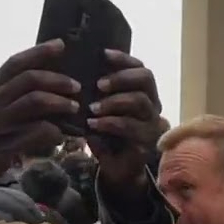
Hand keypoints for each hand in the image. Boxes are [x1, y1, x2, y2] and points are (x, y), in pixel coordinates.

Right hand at [0, 40, 78, 204]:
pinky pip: (38, 132)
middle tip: (75, 86)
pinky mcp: (4, 146)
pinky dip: (54, 132)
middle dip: (58, 80)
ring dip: (61, 103)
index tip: (60, 45)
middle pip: (30, 79)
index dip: (39, 52)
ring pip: (36, 101)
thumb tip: (42, 89)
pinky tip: (59, 136)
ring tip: (73, 108)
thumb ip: (7, 99)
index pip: (15, 63)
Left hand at [87, 49, 162, 198]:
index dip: (123, 59)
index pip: (139, 67)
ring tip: (92, 108)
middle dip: (121, 77)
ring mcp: (152, 123)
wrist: (118, 169)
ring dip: (114, 102)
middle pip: (146, 79)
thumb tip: (72, 71)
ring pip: (140, 101)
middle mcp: (152, 104)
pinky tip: (93, 124)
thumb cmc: (108, 134)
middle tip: (99, 84)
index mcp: (143, 92)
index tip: (103, 54)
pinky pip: (131, 126)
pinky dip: (110, 122)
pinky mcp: (146, 141)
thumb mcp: (100, 111)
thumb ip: (95, 94)